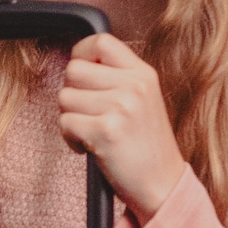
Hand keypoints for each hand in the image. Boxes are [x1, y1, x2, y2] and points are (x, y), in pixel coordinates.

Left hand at [58, 34, 188, 222]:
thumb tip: (77, 64)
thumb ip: (117, 79)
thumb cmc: (146, 146)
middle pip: (74, 70)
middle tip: (88, 114)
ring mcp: (121, 108)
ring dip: (70, 118)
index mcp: (143, 74)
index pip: (101, 41)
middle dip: (72, 93)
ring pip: (65, 97)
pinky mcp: (106, 131)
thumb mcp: (143, 100)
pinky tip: (89, 148)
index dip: (81, 53)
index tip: (80, 74)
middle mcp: (134, 86)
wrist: (163, 186)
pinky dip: (70, 139)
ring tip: (91, 133)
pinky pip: (65, 123)